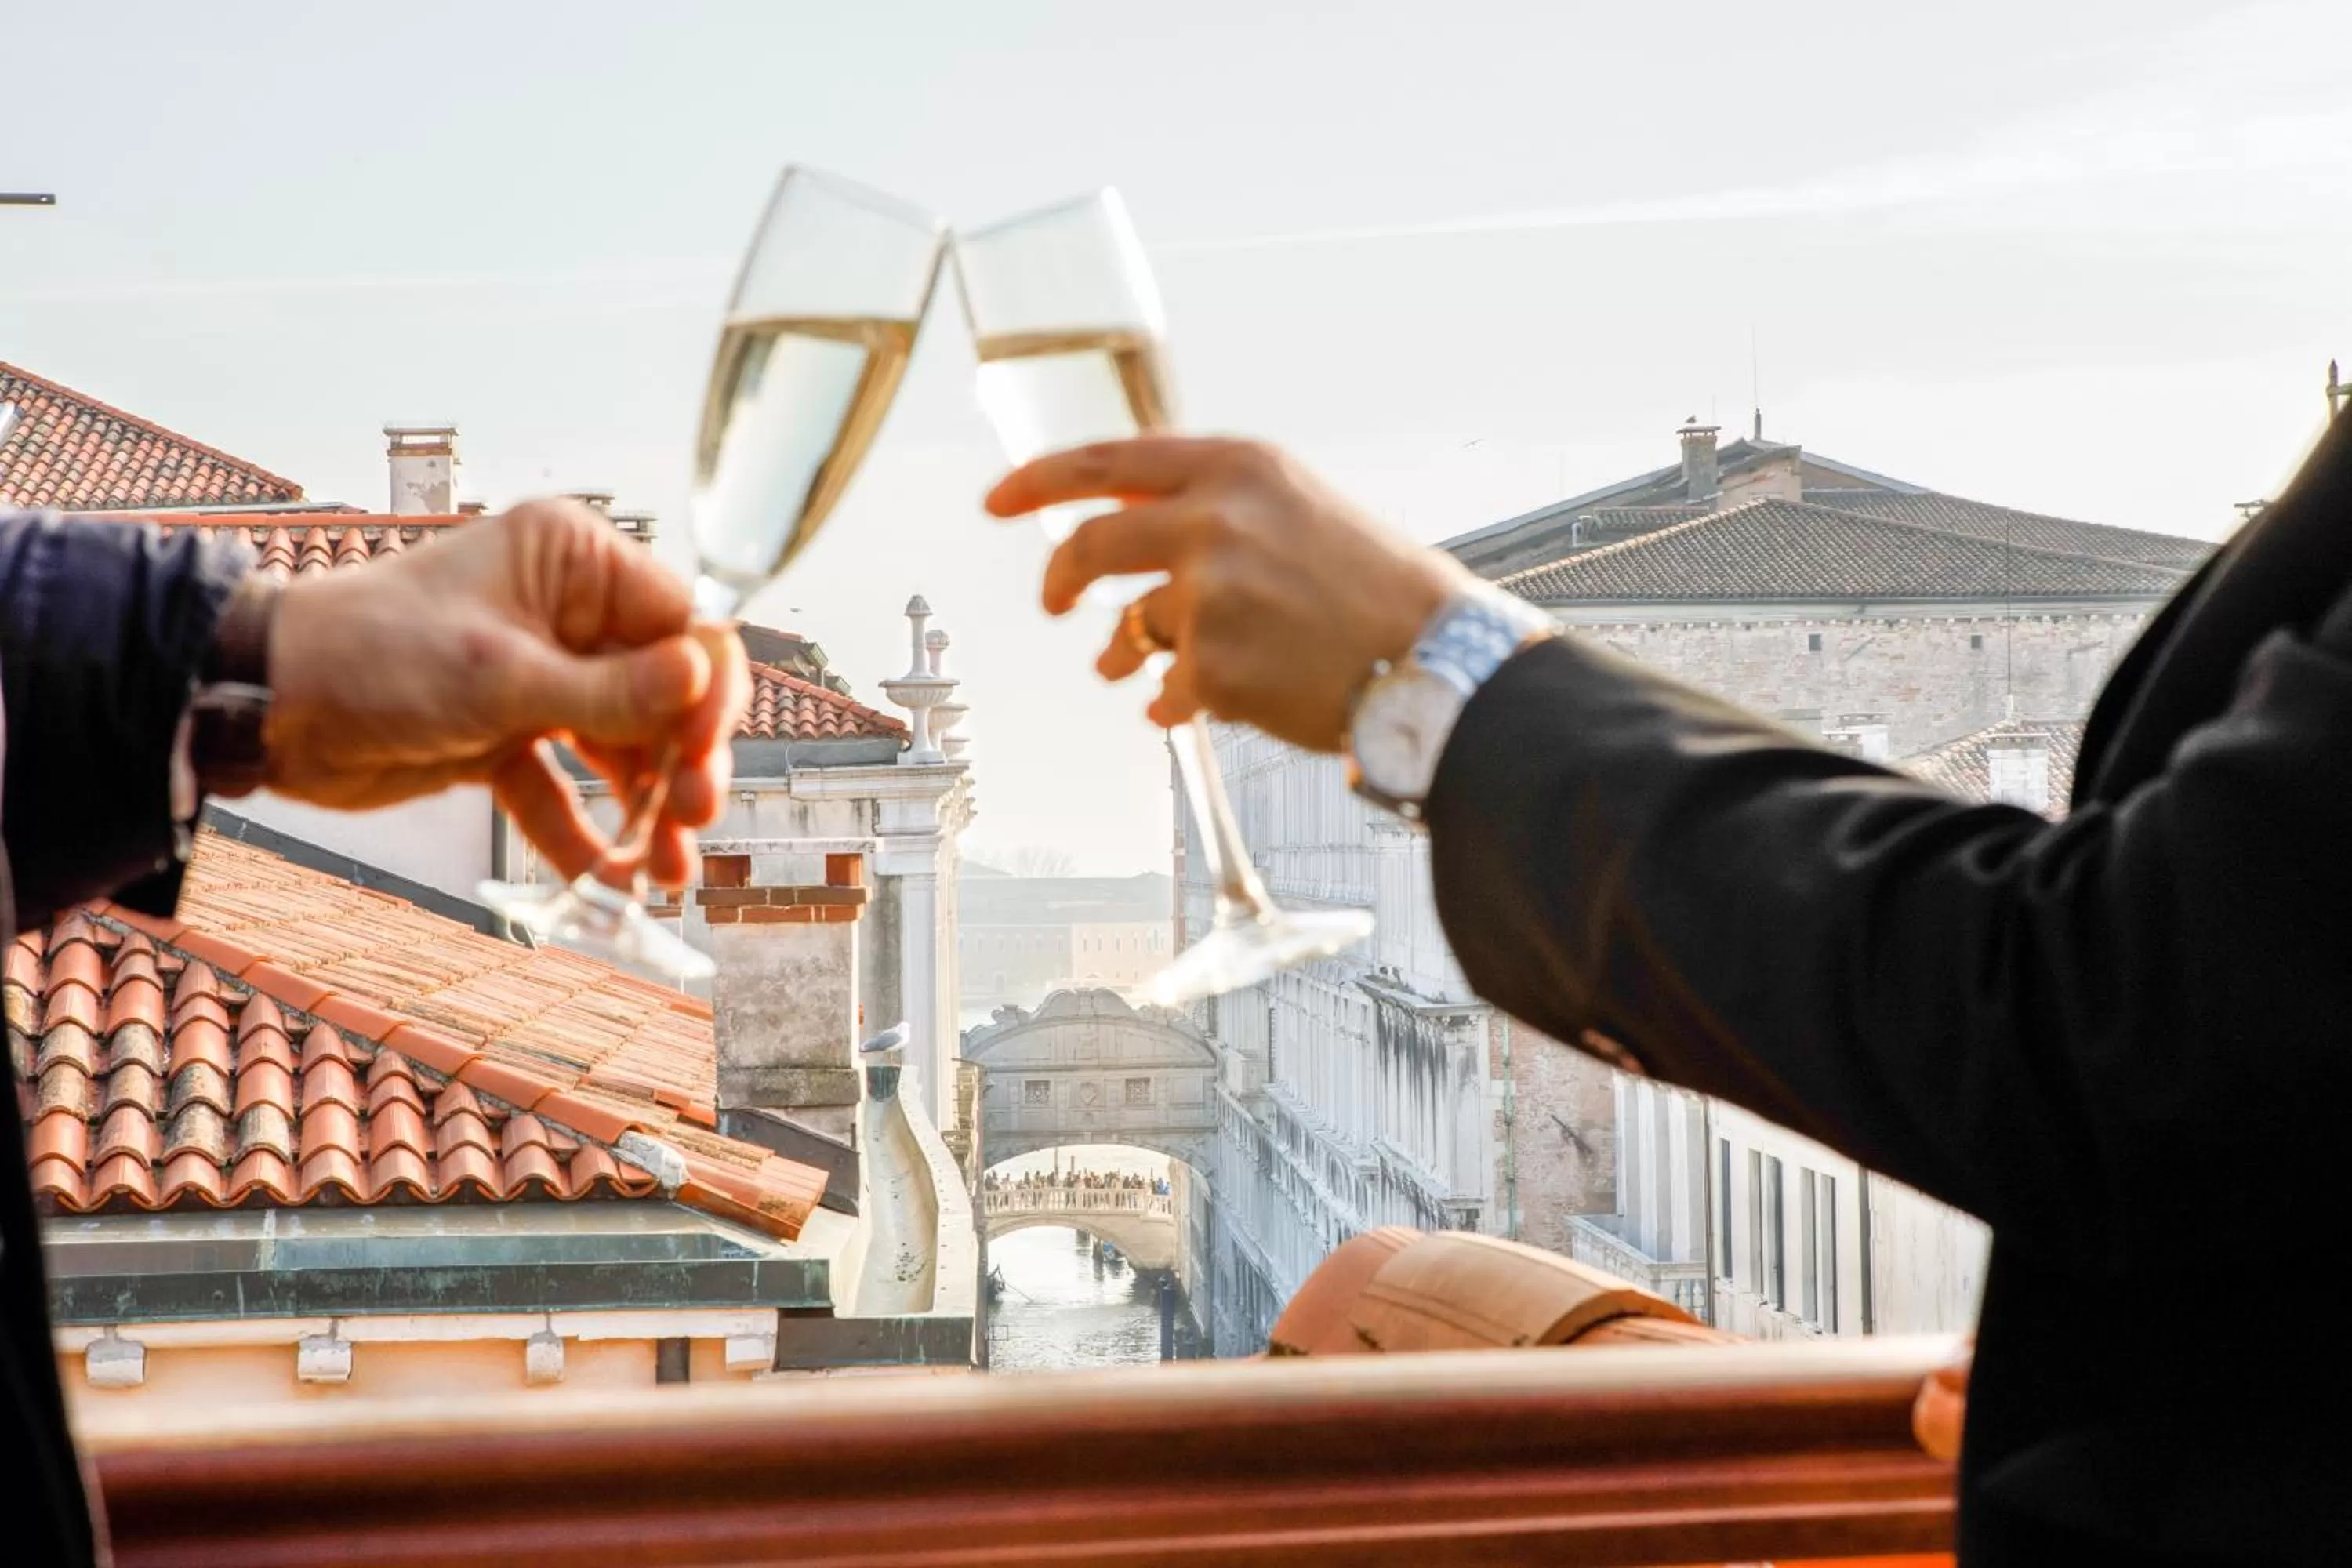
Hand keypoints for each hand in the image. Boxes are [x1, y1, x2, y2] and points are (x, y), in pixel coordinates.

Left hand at [263, 500, 749, 886]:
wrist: (265, 706)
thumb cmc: (373, 658)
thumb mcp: (501, 679)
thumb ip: (610, 692)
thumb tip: (705, 678)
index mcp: (575, 563)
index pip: (685, 625)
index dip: (708, 695)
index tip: (706, 758)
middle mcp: (569, 613)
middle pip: (666, 694)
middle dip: (685, 763)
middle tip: (694, 821)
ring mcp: (542, 676)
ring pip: (625, 748)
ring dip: (647, 810)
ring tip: (665, 872)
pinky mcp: (509, 733)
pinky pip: (566, 787)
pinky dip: (584, 832)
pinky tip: (608, 879)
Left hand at [987, 437, 1470, 751]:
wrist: (1436, 661)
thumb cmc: (1377, 591)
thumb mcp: (1299, 508)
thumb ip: (1218, 503)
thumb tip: (1131, 520)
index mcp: (1239, 466)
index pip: (1108, 458)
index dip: (1039, 479)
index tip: (999, 500)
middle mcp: (1217, 518)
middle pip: (1090, 543)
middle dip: (1059, 578)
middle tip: (1053, 602)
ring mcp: (1211, 592)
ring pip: (1129, 625)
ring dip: (1119, 652)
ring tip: (1124, 669)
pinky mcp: (1214, 664)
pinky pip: (1163, 687)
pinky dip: (1171, 702)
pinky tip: (1190, 708)